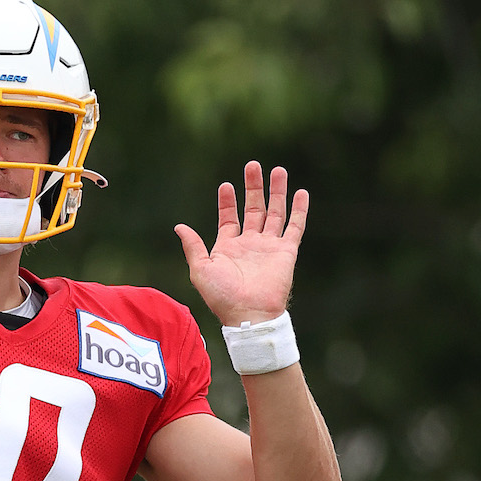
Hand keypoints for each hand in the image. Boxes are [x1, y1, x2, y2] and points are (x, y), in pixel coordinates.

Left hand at [174, 161, 307, 326]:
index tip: (226, 185)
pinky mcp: (286, 252)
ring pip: (275, 212)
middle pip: (253, 209)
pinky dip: (299, 210)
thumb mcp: (200, 269)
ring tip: (277, 170)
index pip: (229, 218)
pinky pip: (295, 227)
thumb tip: (179, 227)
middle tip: (253, 165)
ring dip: (276, 192)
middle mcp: (250, 244)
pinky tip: (301, 193)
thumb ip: (192, 246)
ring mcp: (269, 247)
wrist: (248, 314)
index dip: (227, 202)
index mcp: (228, 247)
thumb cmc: (222, 296)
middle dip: (253, 187)